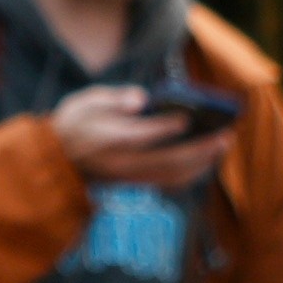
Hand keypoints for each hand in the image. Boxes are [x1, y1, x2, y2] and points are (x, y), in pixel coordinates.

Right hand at [54, 87, 232, 192]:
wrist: (57, 160)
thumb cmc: (75, 123)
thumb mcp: (84, 101)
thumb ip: (113, 98)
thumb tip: (142, 99)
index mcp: (106, 139)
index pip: (140, 136)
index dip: (166, 128)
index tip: (189, 117)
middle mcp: (121, 163)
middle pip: (166, 160)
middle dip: (199, 149)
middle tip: (224, 134)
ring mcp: (130, 176)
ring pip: (171, 175)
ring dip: (202, 162)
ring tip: (222, 143)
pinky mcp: (136, 183)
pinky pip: (169, 182)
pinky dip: (192, 173)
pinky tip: (207, 159)